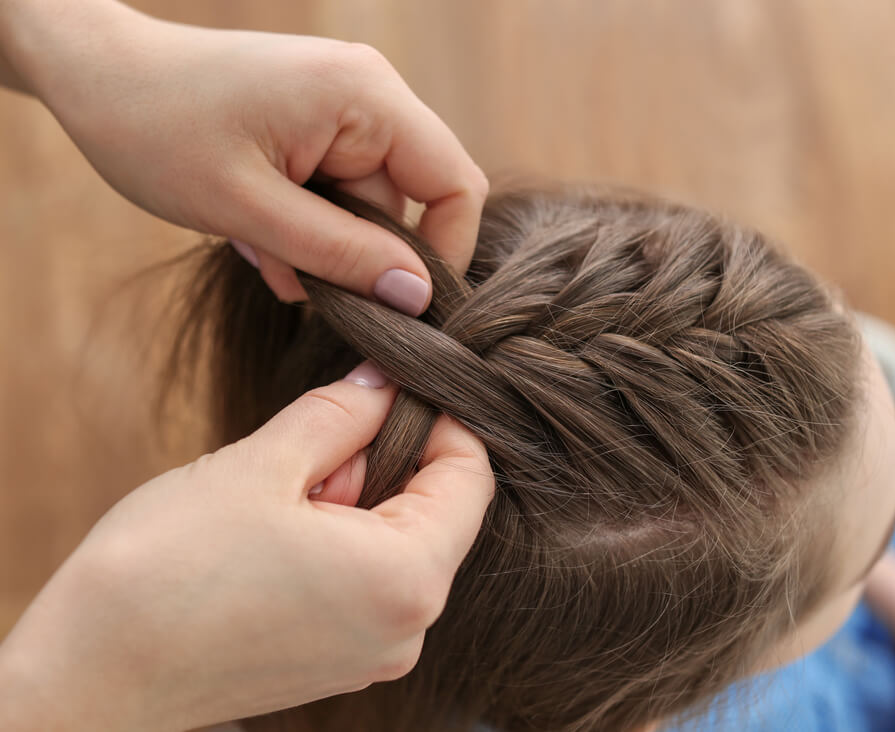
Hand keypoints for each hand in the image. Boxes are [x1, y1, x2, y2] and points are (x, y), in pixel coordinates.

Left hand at [0, 0, 487, 306]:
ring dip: (322, 245)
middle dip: (359, 254)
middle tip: (293, 278)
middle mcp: (368, 93)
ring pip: (368, 205)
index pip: (456, 184)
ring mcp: (343, 106)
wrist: (94, 74)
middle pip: (410, 201)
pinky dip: (305, 224)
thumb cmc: (156, 129)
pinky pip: (338, 191)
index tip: (400, 306)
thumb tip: (417, 295)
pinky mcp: (318, 122)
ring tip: (258, 249)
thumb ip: (341, 253)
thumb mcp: (250, 209)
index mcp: (365, 97)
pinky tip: (255, 231)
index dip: (443, 253)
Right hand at [0, 365, 494, 730]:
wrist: (87, 677)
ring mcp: (374, 654)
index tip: (397, 386)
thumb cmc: (166, 570)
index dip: (442, 418)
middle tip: (313, 445)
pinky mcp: (339, 662)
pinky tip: (277, 533)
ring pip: (399, 542)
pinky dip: (341, 541)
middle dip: (386, 460)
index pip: (471, 476)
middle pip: (438, 511)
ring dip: (357, 498)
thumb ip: (342, 413)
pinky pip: (368, 581)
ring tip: (282, 495)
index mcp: (406, 578)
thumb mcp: (262, 464)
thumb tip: (386, 380)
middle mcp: (407, 629)